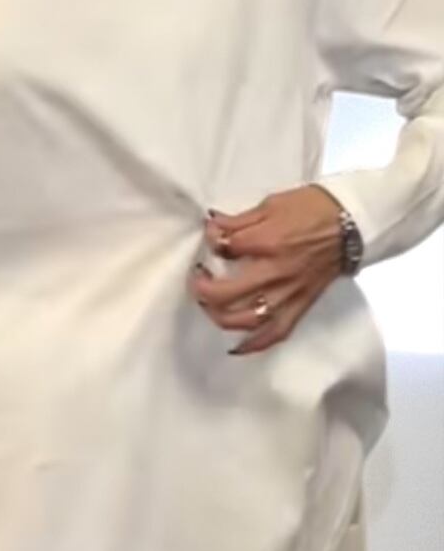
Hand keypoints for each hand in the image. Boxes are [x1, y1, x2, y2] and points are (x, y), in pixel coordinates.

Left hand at [189, 186, 344, 355]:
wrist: (353, 224)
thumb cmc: (313, 209)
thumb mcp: (272, 204)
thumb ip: (238, 220)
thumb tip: (211, 226)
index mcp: (268, 242)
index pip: (225, 249)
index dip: (212, 242)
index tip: (213, 238)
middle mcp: (275, 272)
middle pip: (226, 293)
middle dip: (203, 288)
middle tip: (197, 278)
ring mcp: (288, 293)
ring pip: (246, 319)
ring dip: (220, 316)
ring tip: (209, 306)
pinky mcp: (301, 305)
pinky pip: (276, 333)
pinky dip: (255, 344)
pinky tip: (237, 347)